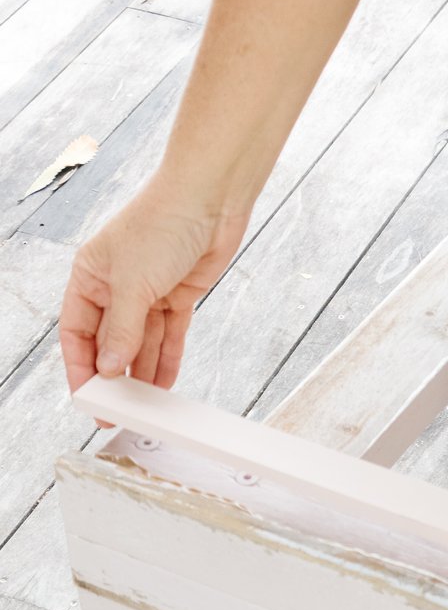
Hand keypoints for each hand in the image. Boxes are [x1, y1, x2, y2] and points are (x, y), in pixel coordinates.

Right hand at [59, 173, 249, 397]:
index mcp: (90, 276)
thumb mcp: (133, 283)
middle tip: (118, 410)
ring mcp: (148, 292)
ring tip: (143, 406)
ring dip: (142, 373)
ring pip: (140, 344)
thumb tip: (109, 366)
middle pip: (109, 342)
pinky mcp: (177, 297)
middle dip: (113, 376)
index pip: (77, 332)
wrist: (210, 199)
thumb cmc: (161, 222)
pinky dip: (167, 359)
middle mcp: (116, 286)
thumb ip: (121, 330)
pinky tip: (163, 384)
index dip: (80, 367)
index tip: (88, 397)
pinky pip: (169, 337)